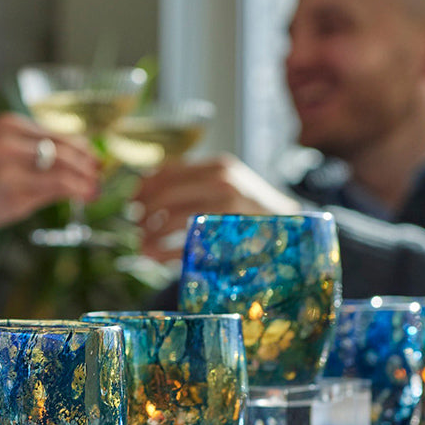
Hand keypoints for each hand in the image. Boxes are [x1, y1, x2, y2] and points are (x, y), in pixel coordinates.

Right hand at [0, 113, 98, 251]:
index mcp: (6, 124)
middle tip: (101, 173)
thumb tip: (82, 156)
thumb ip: (38, 153)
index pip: (56, 132)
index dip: (82, 146)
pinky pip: (56, 186)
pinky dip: (76, 190)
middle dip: (88, 162)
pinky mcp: (14, 191)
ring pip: (64, 166)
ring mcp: (10, 165)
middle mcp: (8, 140)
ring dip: (86, 177)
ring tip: (95, 187)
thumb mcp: (4, 156)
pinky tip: (85, 195)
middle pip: (64, 146)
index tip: (95, 157)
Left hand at [134, 155, 300, 260]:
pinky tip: (155, 258)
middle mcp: (223, 182)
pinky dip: (164, 252)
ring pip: (172, 219)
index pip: (169, 171)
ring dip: (150, 235)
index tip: (132, 202)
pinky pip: (186, 244)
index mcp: (219, 166)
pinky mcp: (229, 236)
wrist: (292, 229)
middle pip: (166, 195)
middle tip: (137, 228)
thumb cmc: (249, 211)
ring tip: (143, 247)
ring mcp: (228, 209)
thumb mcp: (227, 186)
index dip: (144, 187)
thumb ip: (193, 184)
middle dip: (144, 214)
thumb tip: (143, 191)